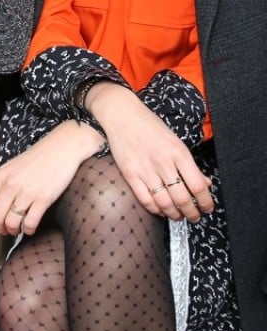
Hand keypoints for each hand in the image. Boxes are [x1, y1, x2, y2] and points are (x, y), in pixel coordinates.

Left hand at [0, 121, 102, 235]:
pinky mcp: (44, 198)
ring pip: (11, 223)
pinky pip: (30, 222)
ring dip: (13, 231)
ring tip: (18, 229)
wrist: (62, 148)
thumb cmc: (37, 159)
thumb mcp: (12, 167)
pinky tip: (30, 227)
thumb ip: (1, 184)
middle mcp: (11, 184)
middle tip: (5, 231)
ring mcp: (27, 191)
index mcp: (1, 175)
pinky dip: (28, 230)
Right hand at [89, 84, 213, 221]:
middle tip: (194, 216)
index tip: (208, 207)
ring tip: (178, 216)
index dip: (206, 202)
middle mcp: (162, 162)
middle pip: (182, 198)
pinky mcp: (129, 173)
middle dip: (191, 213)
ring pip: (164, 202)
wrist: (122, 115)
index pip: (197, 185)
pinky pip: (145, 199)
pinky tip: (160, 209)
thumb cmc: (150, 126)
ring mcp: (145, 169)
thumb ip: (190, 164)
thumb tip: (205, 184)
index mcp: (178, 152)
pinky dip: (155, 209)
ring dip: (174, 214)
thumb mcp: (175, 141)